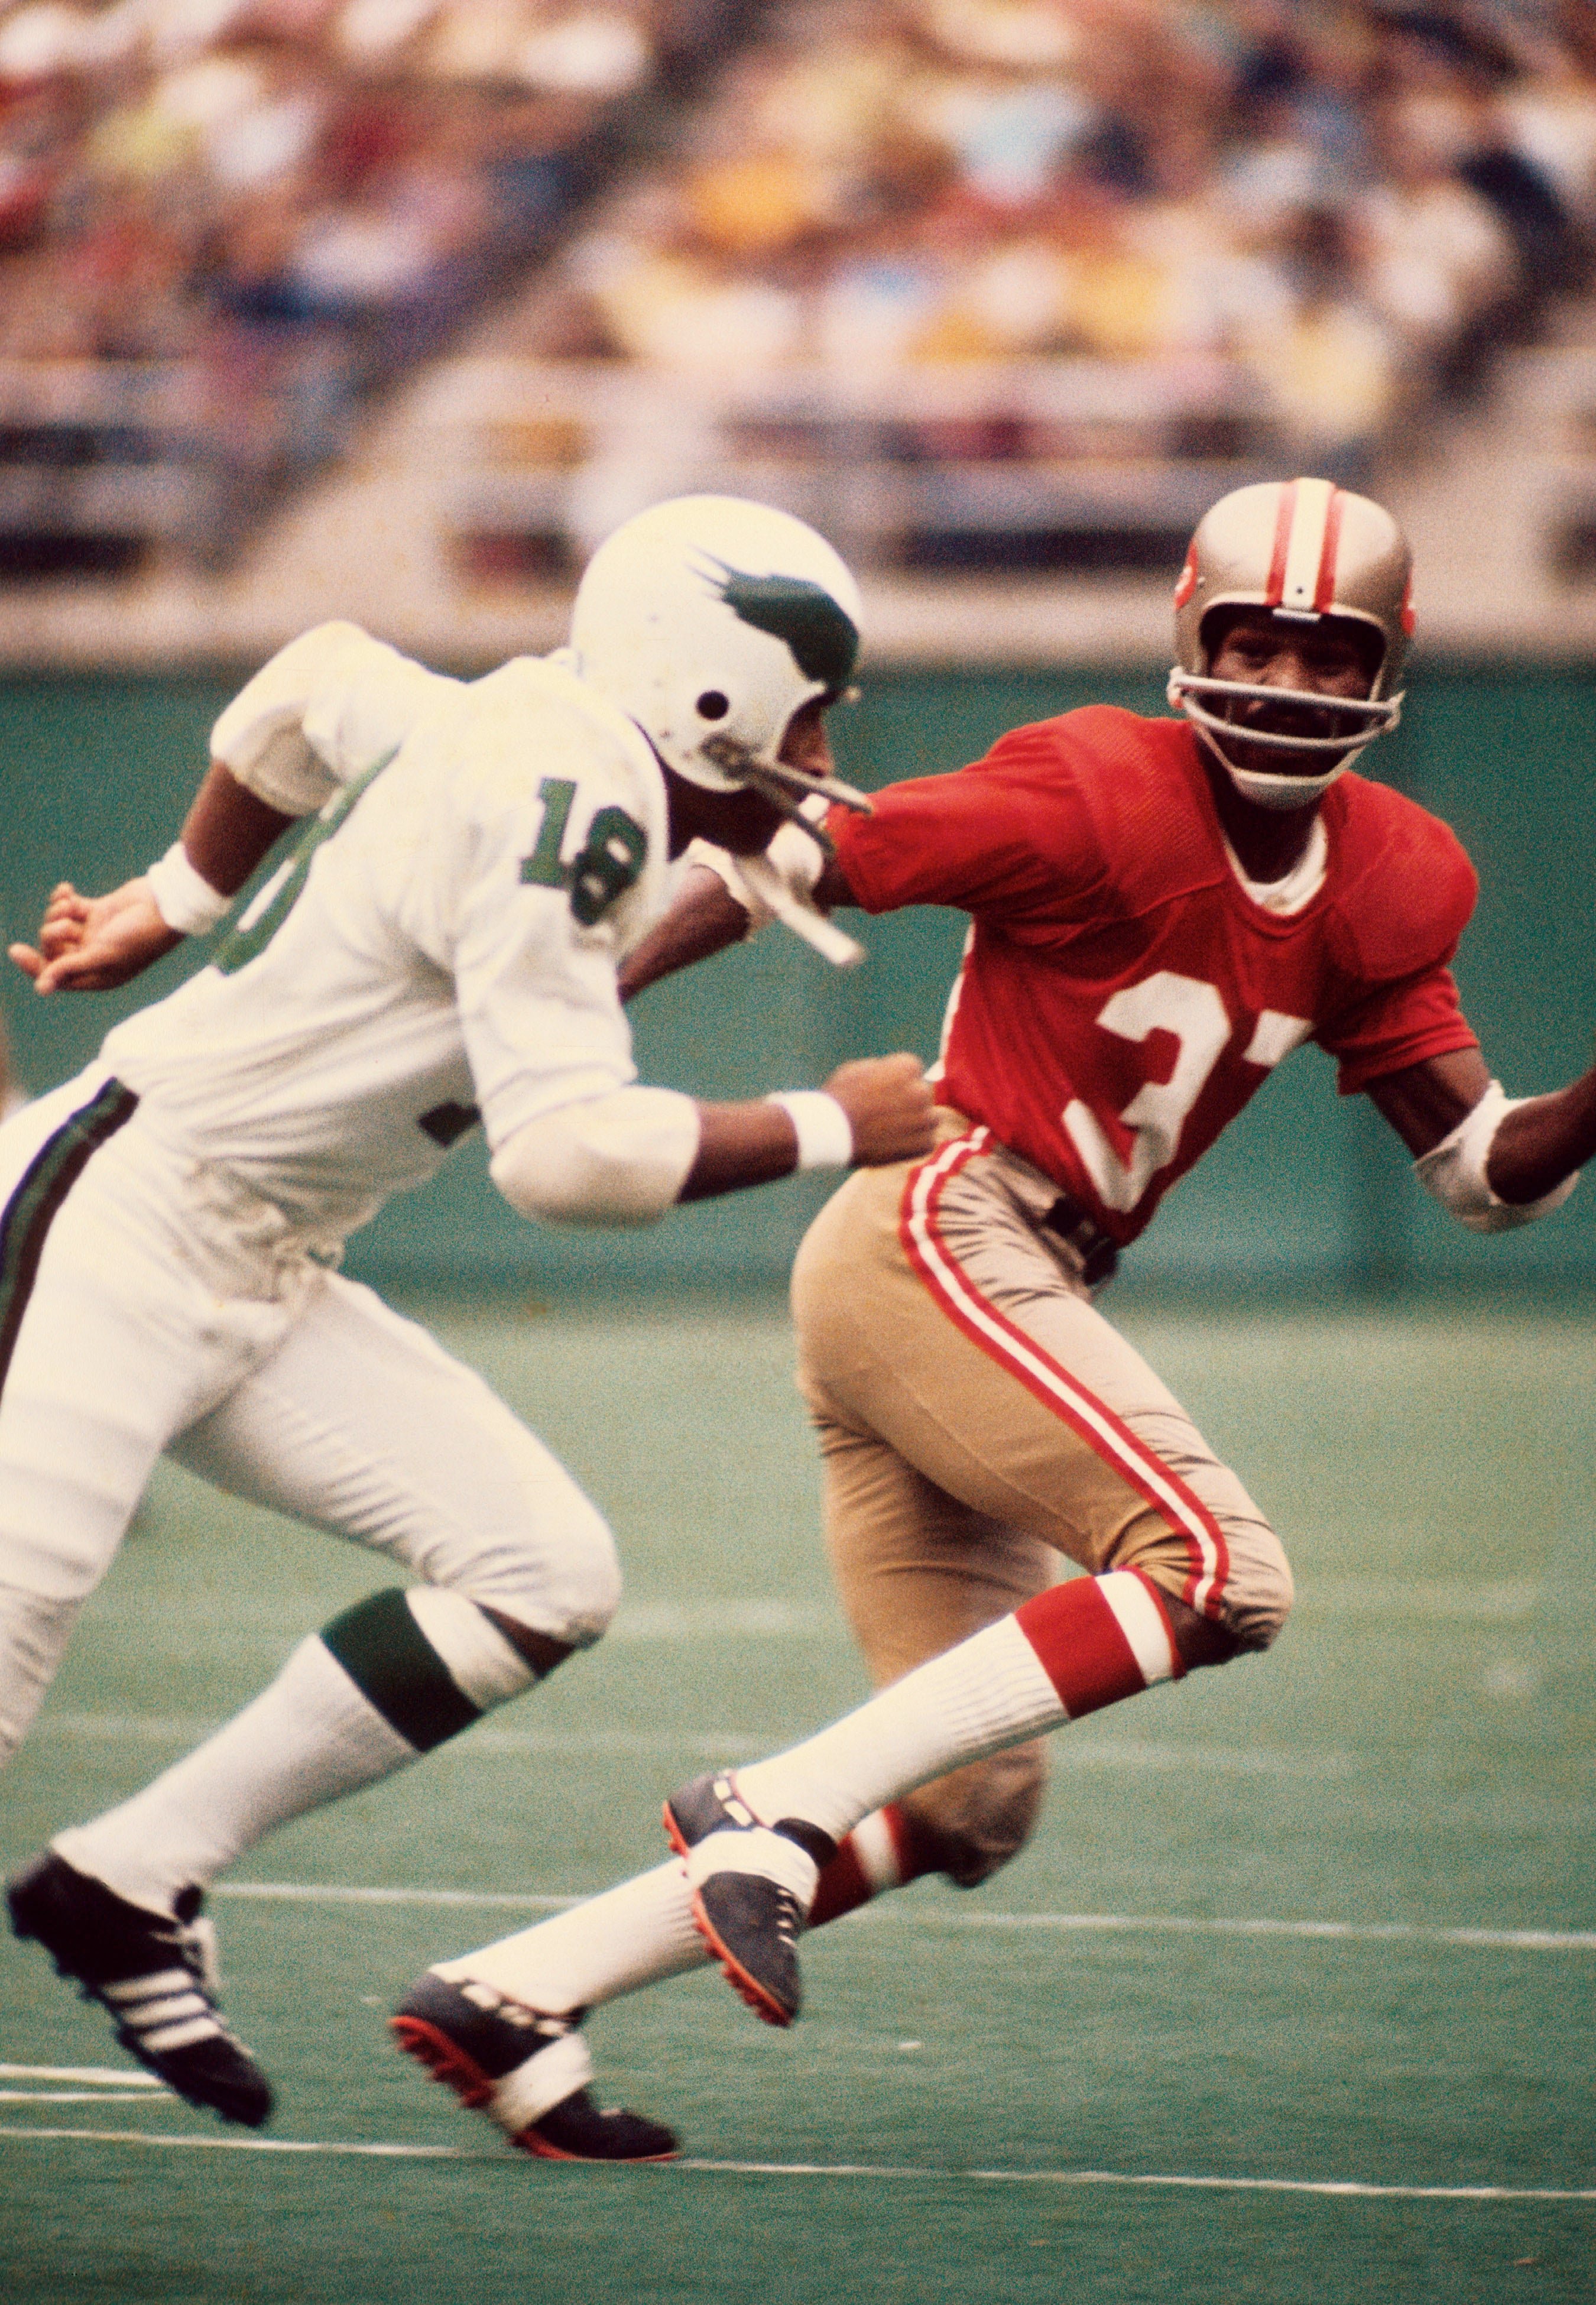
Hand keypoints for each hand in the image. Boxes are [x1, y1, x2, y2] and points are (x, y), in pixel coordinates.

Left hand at [9, 879, 183, 992]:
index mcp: (98, 975)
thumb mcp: (103, 955)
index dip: (34, 965)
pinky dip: (63, 899)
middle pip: (54, 950)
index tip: (16, 950)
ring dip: (57, 914)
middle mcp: (95, 957)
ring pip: (59, 926)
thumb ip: (70, 968)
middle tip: (65, 925)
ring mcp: (96, 934)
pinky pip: (70, 907)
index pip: (56, 976)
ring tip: (68, 905)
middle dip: (52, 934)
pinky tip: (66, 889)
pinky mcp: (99, 912)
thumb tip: (41, 988)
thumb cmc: (140, 935)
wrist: (166, 903)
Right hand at [823, 1052, 935, 1165]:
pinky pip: (927, 1142)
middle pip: (923, 1095)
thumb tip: (894, 1074)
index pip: (913, 1071)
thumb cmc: (840, 1098)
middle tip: (886, 1114)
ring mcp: (924, 1119)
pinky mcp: (923, 1144)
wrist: (830, 1130)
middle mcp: (921, 1091)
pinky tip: (893, 1145)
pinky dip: (914, 1145)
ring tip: (890, 1131)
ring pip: (930, 1119)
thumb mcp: (859, 1070)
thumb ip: (884, 1070)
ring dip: (915, 1124)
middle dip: (908, 1102)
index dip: (897, 1082)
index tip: (883, 1092)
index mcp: (907, 1067)